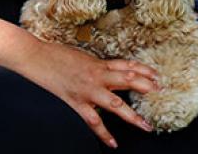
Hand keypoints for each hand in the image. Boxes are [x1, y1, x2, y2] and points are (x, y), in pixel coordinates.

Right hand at [24, 41, 158, 147]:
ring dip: (132, 116)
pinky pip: (94, 121)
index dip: (144, 70)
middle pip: (127, 80)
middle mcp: (97, 76)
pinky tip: (113, 143)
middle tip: (160, 92)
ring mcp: (88, 91)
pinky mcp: (76, 102)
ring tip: (145, 125)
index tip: (156, 76)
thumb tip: (106, 71)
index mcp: (98, 63)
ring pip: (115, 104)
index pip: (127, 65)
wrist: (36, 56)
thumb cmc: (56, 54)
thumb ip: (96, 66)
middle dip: (146, 87)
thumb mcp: (81, 56)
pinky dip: (104, 134)